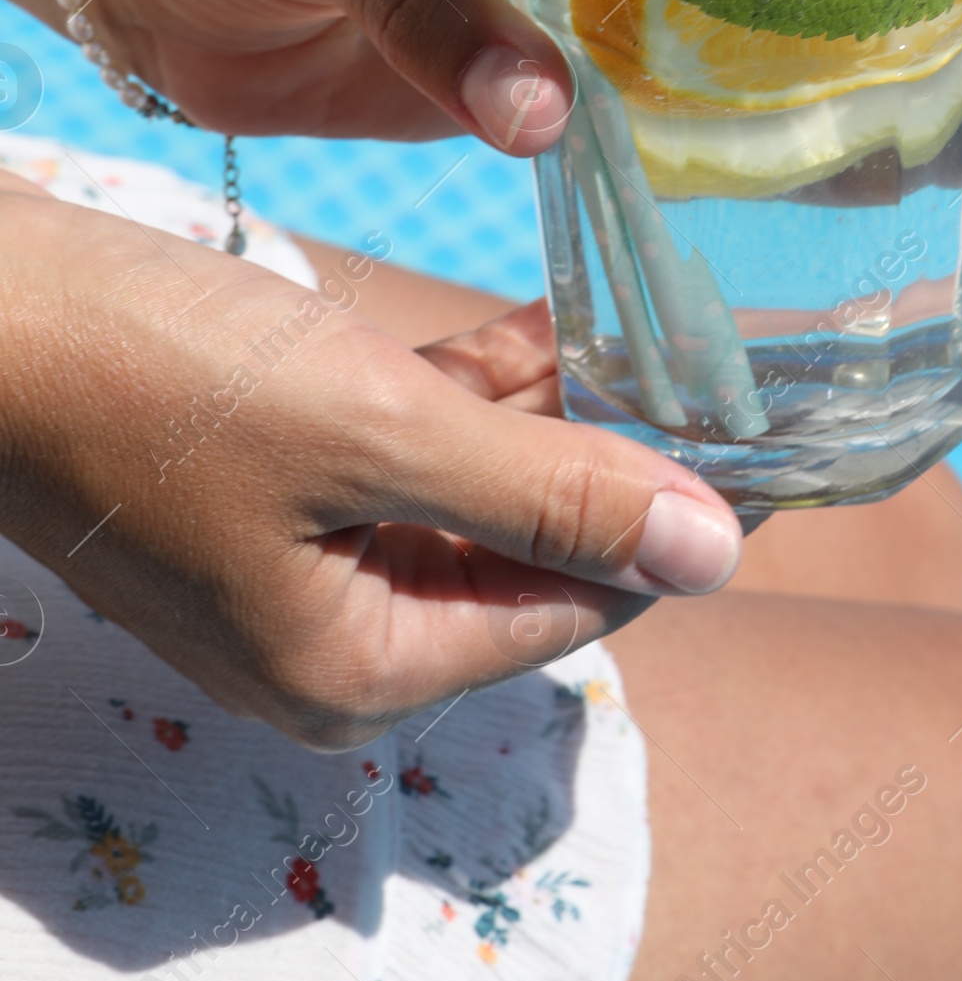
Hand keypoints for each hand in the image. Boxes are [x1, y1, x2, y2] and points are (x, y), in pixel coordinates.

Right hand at [0, 183, 742, 746]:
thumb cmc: (160, 378)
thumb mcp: (374, 433)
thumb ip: (548, 490)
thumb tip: (717, 553)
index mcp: (365, 667)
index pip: (579, 604)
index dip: (682, 522)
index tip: (783, 440)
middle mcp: (341, 628)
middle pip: (532, 545)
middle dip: (626, 456)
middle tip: (738, 361)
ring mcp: (306, 546)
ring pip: (479, 479)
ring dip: (563, 406)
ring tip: (673, 321)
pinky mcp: (280, 465)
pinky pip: (413, 437)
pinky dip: (484, 382)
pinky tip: (565, 313)